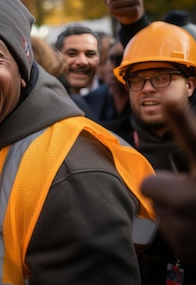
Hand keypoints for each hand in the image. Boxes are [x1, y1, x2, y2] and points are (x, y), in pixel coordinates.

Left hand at [141, 100, 195, 265]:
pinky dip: (181, 234)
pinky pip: (166, 231)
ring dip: (174, 212)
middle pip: (150, 183)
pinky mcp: (182, 245)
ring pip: (159, 208)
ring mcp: (188, 223)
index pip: (192, 139)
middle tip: (191, 197)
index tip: (169, 95)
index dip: (180, 117)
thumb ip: (191, 164)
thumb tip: (162, 173)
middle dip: (164, 189)